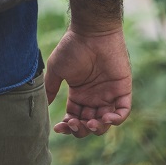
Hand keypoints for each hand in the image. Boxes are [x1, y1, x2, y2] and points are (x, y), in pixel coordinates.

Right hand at [46, 0, 131, 137]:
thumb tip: (42, 105)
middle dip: (82, 129)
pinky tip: (105, 118)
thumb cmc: (72, 49)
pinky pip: (123, 112)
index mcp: (78, 95)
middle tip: (75, 124)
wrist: (91, 34)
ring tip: (90, 123)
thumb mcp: (57, 70)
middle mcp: (94, 98)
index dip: (68, 126)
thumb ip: (50, 88)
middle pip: (89, 124)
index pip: (74, 117)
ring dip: (98, 128)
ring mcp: (109, 95)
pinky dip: (116, 119)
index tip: (58, 127)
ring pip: (106, 122)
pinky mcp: (123, 91)